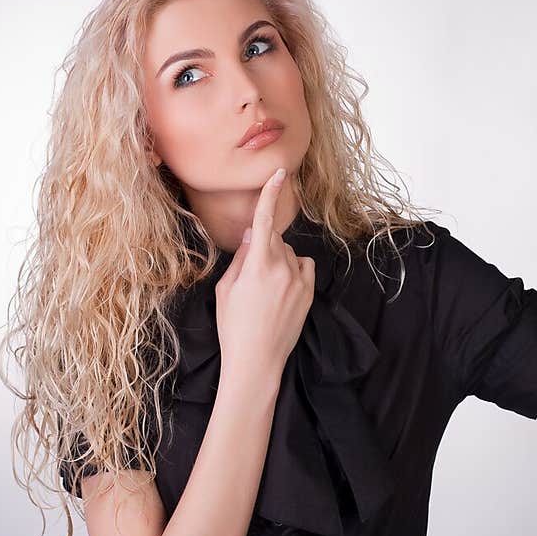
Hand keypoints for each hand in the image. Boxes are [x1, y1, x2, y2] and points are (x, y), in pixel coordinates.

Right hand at [215, 169, 315, 388]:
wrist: (257, 361)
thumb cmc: (233, 326)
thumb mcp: (226, 289)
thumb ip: (241, 258)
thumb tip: (251, 236)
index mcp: (257, 265)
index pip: (263, 221)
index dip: (270, 194)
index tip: (279, 173)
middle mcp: (282, 269)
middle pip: (274, 239)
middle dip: (262, 246)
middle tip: (249, 275)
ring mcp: (299, 281)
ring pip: (289, 253)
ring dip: (278, 260)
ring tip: (264, 291)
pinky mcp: (310, 293)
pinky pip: (304, 266)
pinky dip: (294, 269)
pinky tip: (282, 289)